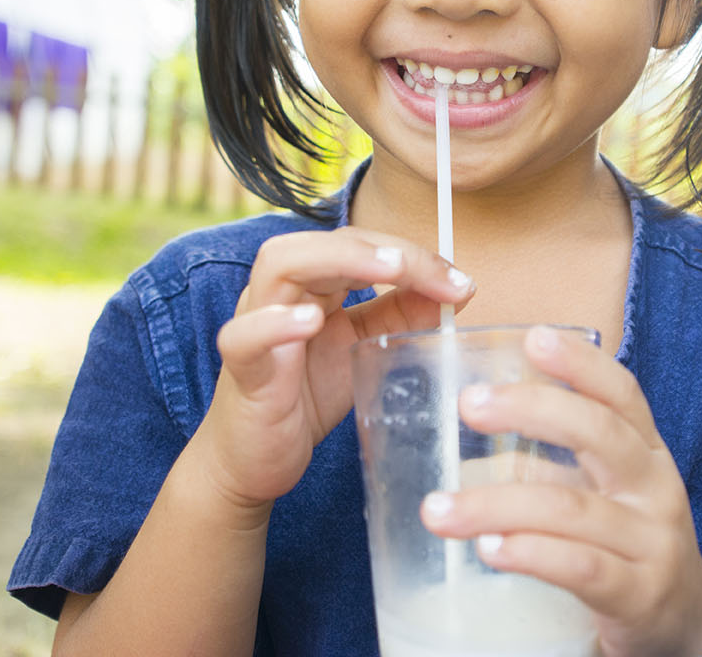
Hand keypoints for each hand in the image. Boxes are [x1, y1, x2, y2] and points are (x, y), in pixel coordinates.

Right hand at [192, 227, 474, 514]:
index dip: (410, 254)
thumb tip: (458, 288)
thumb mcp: (363, 348)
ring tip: (386, 270)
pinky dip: (275, 323)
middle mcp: (280, 291)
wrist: (254, 459)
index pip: (359, 244)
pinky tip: (309, 321)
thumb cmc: (306, 395)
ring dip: (334, 259)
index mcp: (311, 282)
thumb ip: (402, 314)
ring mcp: (255, 324)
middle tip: (427, 268)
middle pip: (322, 241)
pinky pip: (243, 335)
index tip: (460, 283)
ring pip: (279, 264)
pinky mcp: (240, 369)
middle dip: (379, 247)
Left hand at [419, 326, 701, 656]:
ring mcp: (652, 543)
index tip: (533, 337)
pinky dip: (531, 553)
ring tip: (439, 509)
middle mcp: (655, 488)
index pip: (622, 394)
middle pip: (599, 434)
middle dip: (531, 410)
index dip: (582, 363)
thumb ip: (549, 461)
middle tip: (469, 404)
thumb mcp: (602, 490)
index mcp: (644, 452)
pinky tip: (491, 549)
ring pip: (571, 508)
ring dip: (496, 504)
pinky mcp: (639, 595)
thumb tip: (459, 434)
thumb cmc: (624, 543)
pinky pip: (581, 568)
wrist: (683, 622)